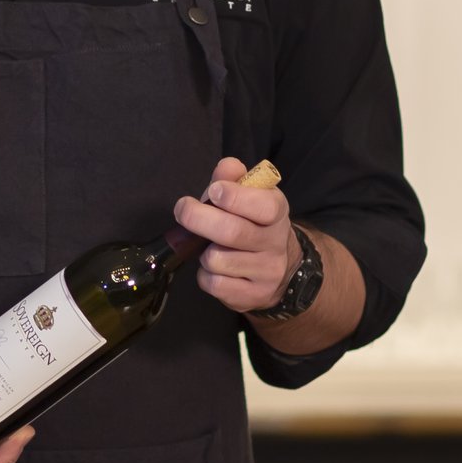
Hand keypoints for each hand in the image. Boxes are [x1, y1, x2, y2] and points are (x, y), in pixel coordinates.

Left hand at [174, 156, 297, 313]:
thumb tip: (227, 166)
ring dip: (202, 252)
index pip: (265, 206)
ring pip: (217, 260)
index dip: (236, 198)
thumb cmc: (251, 224)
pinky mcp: (253, 296)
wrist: (278, 269)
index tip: (214, 191)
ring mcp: (267, 272)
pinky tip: (214, 269)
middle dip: (199, 219)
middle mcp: (276, 242)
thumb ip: (233, 179)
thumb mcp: (247, 197)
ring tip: (209, 246)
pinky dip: (205, 275)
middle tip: (183, 209)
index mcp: (277, 211)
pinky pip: (214, 284)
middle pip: (233, 232)